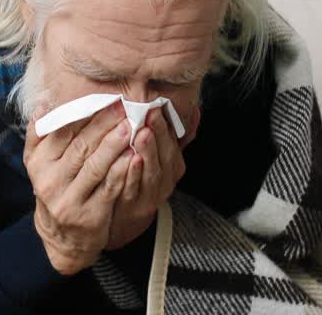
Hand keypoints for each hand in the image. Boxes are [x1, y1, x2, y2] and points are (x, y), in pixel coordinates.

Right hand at [24, 102, 132, 275]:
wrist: (61, 236)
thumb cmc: (54, 188)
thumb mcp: (37, 163)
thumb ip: (39, 133)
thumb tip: (44, 102)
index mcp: (38, 164)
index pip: (62, 133)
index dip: (84, 114)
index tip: (103, 99)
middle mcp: (50, 182)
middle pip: (80, 148)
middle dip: (103, 125)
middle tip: (123, 107)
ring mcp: (70, 200)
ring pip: (95, 167)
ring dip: (114, 145)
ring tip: (131, 127)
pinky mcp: (90, 215)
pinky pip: (109, 188)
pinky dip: (122, 171)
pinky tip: (134, 156)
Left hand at [104, 105, 198, 249]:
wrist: (127, 216)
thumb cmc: (143, 180)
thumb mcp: (163, 157)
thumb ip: (176, 136)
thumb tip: (194, 110)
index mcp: (172, 166)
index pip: (173, 143)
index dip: (167, 125)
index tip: (159, 106)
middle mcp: (165, 180)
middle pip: (165, 156)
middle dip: (159, 134)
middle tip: (151, 114)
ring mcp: (151, 194)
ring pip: (152, 171)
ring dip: (148, 151)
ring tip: (142, 134)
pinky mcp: (135, 206)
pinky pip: (134, 189)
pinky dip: (133, 174)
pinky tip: (130, 160)